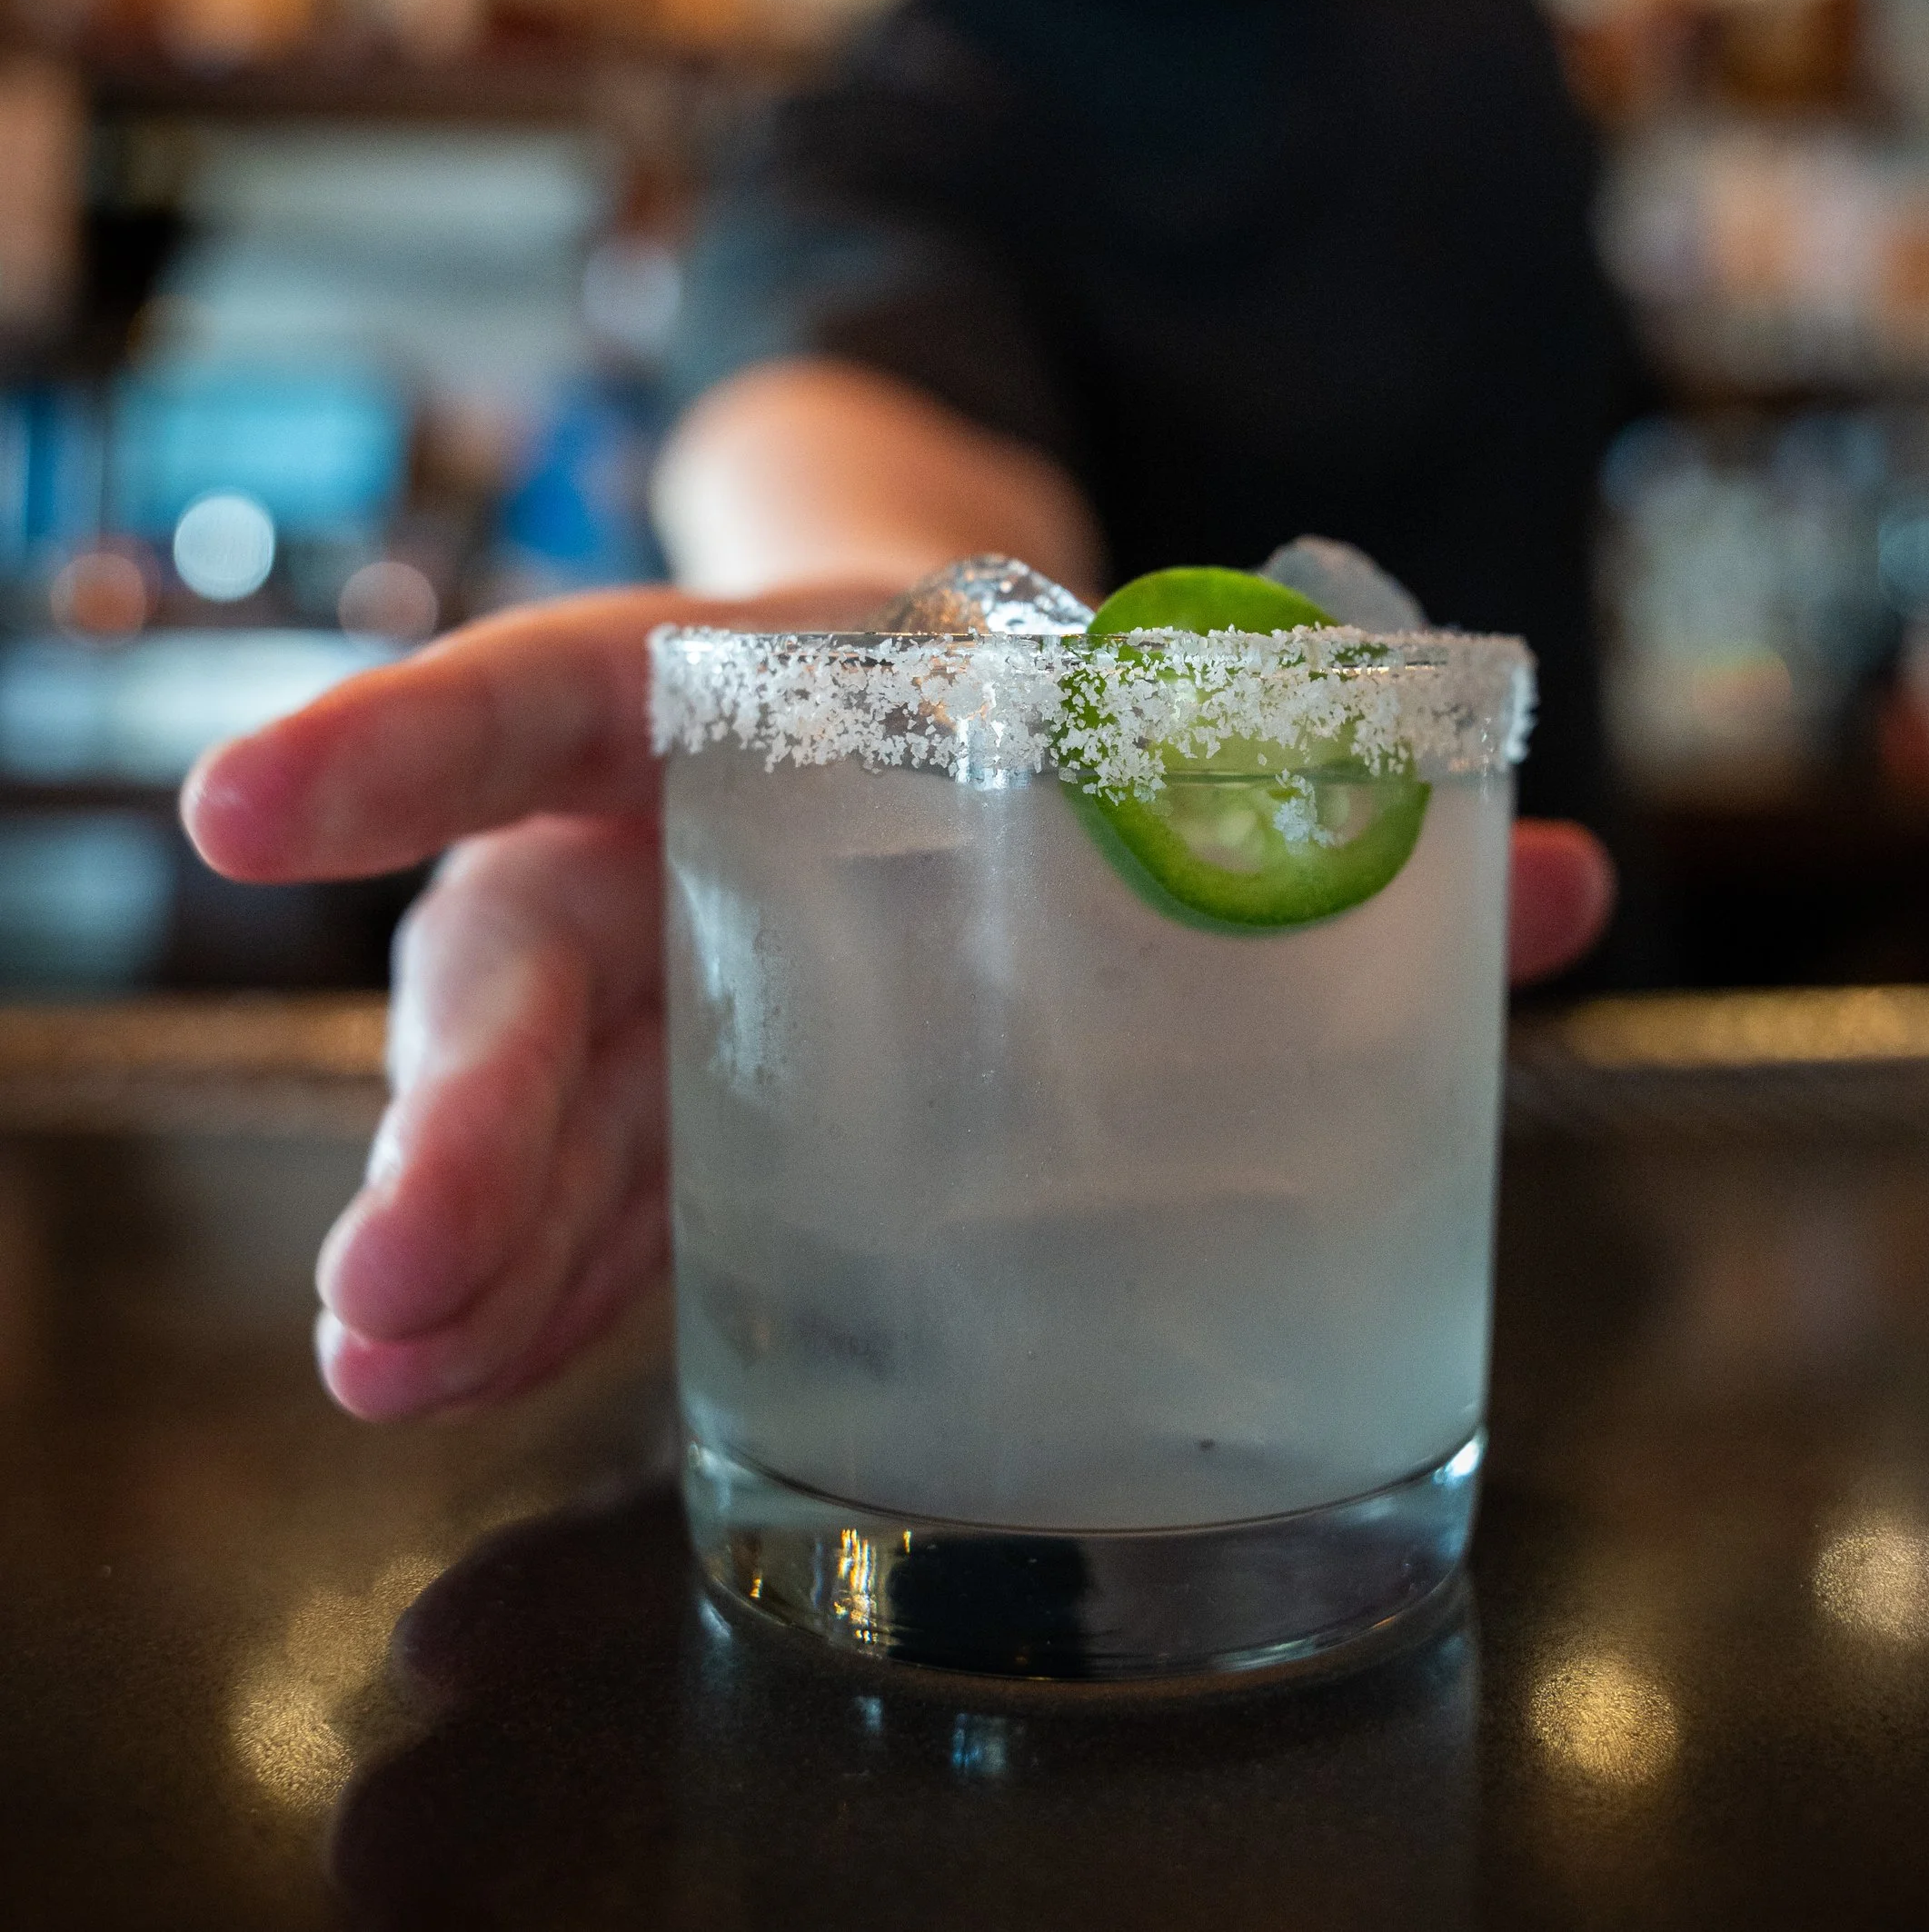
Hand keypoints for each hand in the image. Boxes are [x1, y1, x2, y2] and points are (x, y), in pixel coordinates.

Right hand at [182, 591, 1617, 1420]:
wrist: (948, 696)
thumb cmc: (1020, 698)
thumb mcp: (1140, 708)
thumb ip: (1319, 797)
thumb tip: (1564, 883)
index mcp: (766, 681)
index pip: (562, 685)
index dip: (403, 739)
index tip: (237, 815)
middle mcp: (661, 820)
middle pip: (526, 958)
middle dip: (452, 1125)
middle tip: (386, 1290)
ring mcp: (640, 960)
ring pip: (527, 1097)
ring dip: (465, 1246)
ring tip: (402, 1375)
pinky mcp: (656, 1077)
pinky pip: (589, 1178)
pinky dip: (542, 1273)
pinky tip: (480, 1372)